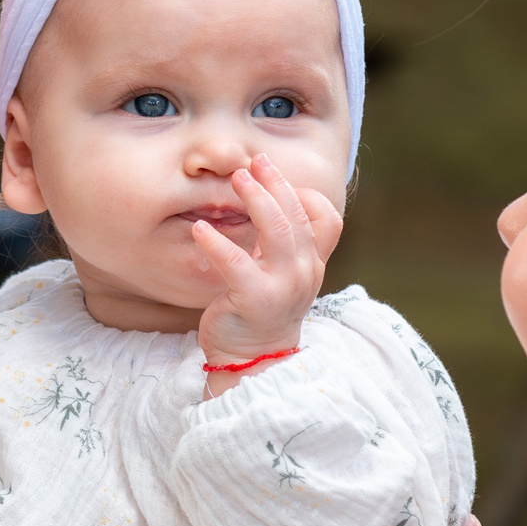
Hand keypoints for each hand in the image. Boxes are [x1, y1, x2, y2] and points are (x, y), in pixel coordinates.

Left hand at [191, 153, 342, 383]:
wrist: (253, 363)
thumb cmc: (260, 313)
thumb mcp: (282, 276)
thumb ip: (283, 245)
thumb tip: (269, 203)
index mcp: (311, 264)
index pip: (326, 219)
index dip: (305, 194)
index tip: (275, 176)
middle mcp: (304, 272)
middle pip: (297, 215)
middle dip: (275, 183)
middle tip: (253, 162)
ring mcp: (284, 286)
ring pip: (278, 231)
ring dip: (256, 200)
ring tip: (236, 179)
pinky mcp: (255, 299)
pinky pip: (236, 263)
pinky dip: (217, 242)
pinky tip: (200, 230)